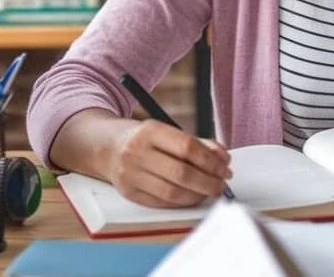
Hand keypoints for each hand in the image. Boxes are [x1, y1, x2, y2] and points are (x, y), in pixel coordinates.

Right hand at [103, 119, 232, 207]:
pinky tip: (193, 196)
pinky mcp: (129, 192)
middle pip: (181, 173)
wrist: (108, 148)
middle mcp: (137, 152)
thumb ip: (198, 143)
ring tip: (210, 191)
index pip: (187, 147)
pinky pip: (162, 203)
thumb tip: (223, 157)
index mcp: (150, 131)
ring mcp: (130, 174)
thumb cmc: (145, 140)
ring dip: (198, 194)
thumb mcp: (168, 132)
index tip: (225, 167)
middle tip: (222, 183)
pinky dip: (182, 202)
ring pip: (172, 192)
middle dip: (208, 181)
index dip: (211, 160)